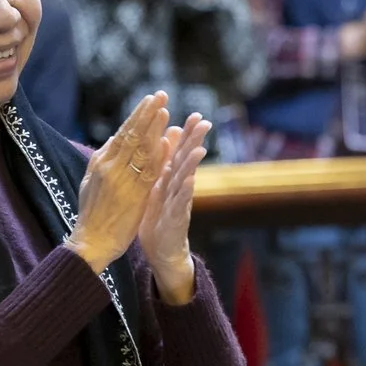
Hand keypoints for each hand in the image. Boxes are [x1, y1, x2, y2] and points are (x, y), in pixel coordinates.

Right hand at [65, 92, 170, 272]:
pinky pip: (147, 172)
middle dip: (147, 114)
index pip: (122, 132)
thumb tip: (113, 137)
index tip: (151, 100)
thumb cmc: (92, 212)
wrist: (91, 241)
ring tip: (165, 112)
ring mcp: (121, 181)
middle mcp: (110, 168)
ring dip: (154, 129)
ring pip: (140, 150)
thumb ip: (102, 159)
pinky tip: (166, 143)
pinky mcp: (133, 196)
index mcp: (101, 162)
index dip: (138, 115)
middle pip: (132, 135)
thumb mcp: (91, 180)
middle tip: (161, 95)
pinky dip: (157, 157)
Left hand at [136, 114, 211, 302]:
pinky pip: (180, 204)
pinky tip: (189, 181)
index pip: (180, 152)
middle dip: (195, 142)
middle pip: (186, 162)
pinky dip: (184, 192)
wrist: (162, 250)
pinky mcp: (175, 220)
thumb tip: (171, 135)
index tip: (196, 115)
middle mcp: (178, 189)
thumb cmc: (160, 215)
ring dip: (191, 165)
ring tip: (198, 149)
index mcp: (171, 179)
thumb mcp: (161, 186)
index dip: (188, 134)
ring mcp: (178, 204)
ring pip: (185, 181)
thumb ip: (167, 163)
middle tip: (205, 123)